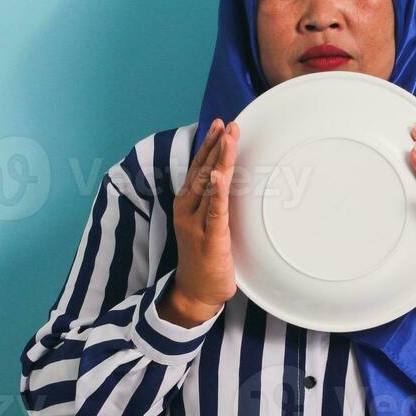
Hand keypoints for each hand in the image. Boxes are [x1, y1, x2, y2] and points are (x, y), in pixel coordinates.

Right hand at [160, 118, 239, 326]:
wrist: (196, 292)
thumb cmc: (204, 257)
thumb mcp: (207, 224)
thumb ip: (214, 203)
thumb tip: (229, 181)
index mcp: (186, 204)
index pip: (198, 168)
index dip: (208, 145)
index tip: (219, 125)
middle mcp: (188, 209)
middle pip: (203, 170)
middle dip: (216, 145)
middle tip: (227, 123)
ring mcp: (197, 223)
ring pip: (209, 184)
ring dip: (219, 159)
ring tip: (228, 137)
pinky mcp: (210, 238)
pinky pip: (215, 210)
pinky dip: (218, 191)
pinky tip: (220, 175)